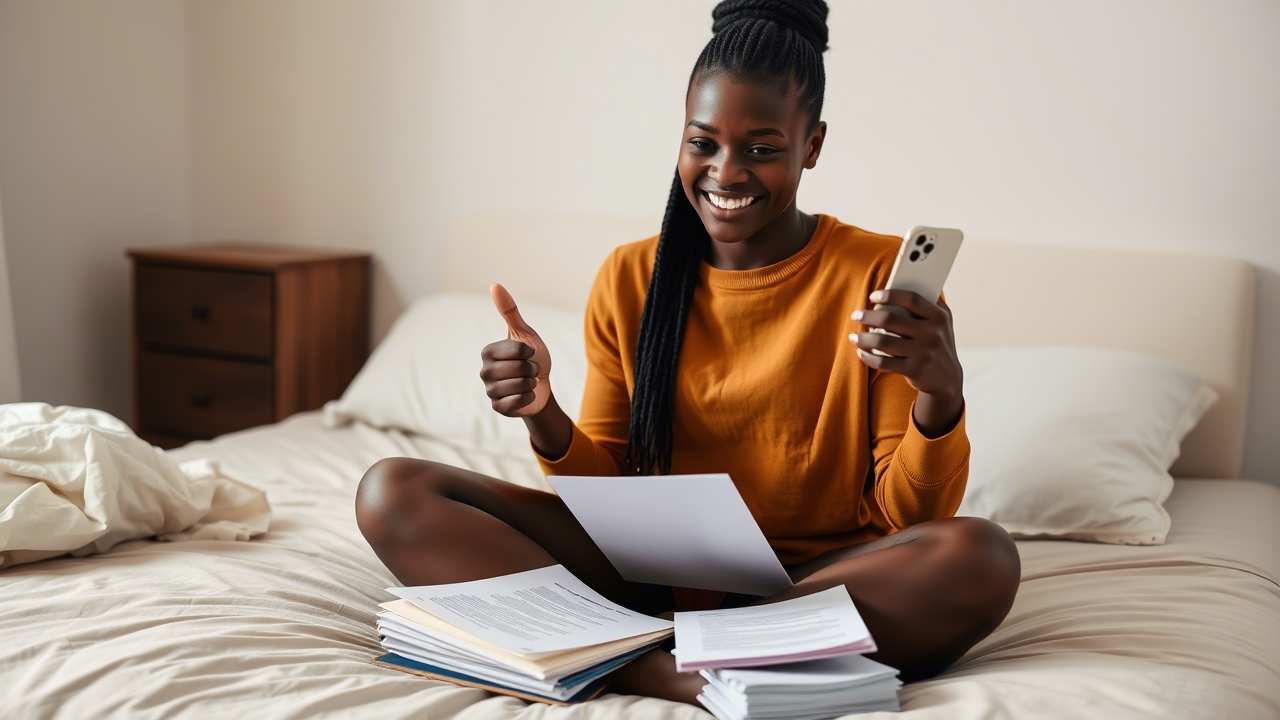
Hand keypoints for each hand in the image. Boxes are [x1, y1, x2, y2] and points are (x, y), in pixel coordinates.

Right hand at [481, 283, 552, 416]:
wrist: (541, 385)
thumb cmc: (532, 357)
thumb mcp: (524, 333)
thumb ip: (510, 311)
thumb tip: (495, 285)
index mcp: (488, 352)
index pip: (517, 351)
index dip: (530, 352)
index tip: (528, 354)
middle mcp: (484, 371)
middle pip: (520, 368)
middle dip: (532, 369)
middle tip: (529, 370)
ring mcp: (490, 391)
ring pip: (520, 385)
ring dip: (531, 383)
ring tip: (527, 381)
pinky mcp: (498, 408)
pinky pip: (518, 402)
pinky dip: (528, 397)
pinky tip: (525, 395)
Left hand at [850, 289, 963, 434]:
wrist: (947, 379)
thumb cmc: (937, 343)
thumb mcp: (942, 322)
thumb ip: (928, 304)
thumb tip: (900, 284)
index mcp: (939, 317)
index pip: (911, 299)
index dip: (889, 295)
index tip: (872, 296)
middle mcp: (932, 334)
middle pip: (891, 319)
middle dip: (868, 316)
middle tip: (856, 315)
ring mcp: (923, 353)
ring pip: (883, 341)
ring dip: (863, 338)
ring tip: (854, 336)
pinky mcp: (914, 370)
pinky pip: (883, 363)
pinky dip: (868, 357)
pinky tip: (861, 352)